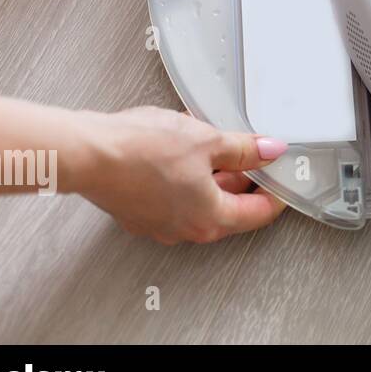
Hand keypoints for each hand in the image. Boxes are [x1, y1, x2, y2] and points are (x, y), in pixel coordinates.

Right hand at [75, 106, 286, 244]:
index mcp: (209, 219)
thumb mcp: (208, 140)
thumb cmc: (141, 150)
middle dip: (244, 180)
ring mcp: (158, 224)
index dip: (276, 193)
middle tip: (253, 155)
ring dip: (214, 176)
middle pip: (229, 209)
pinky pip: (175, 196)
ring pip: (200, 201)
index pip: (258, 214)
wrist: (86, 153)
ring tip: (216, 144)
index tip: (284, 178)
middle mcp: (184, 230)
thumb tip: (268, 151)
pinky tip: (184, 149)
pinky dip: (187, 176)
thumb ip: (244, 149)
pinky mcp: (138, 211)